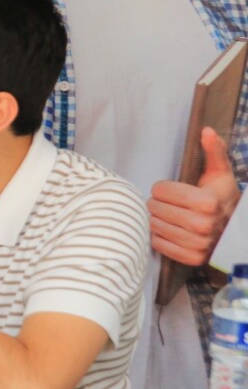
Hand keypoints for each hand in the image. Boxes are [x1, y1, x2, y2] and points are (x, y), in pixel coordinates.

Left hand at [149, 127, 241, 266]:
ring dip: (157, 219)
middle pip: (155, 207)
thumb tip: (206, 130)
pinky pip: (158, 243)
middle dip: (159, 203)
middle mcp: (203, 225)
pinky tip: (171, 230)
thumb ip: (213, 151)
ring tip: (170, 216)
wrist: (235, 231)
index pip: (160, 190)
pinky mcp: (191, 258)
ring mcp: (197, 244)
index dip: (163, 188)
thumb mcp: (220, 173)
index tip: (173, 190)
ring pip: (154, 225)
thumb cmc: (222, 198)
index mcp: (208, 202)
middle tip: (169, 204)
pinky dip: (160, 236)